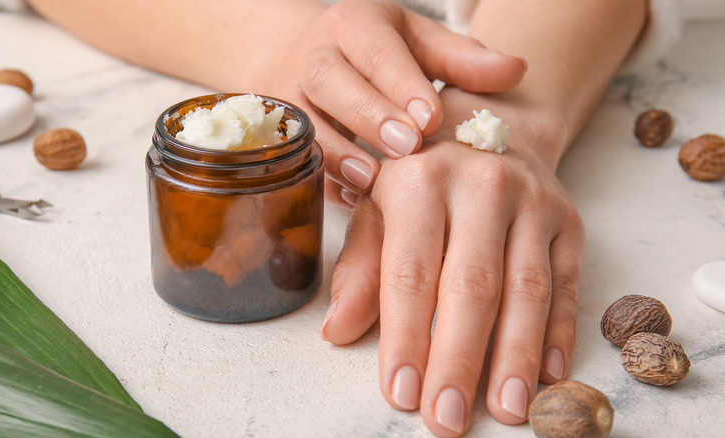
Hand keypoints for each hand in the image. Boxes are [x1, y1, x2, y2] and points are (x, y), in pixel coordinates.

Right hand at [255, 0, 525, 205]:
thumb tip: (515, 69)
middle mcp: (315, 56)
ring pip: (304, 122)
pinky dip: (324, 180)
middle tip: (407, 148)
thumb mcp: (420, 46)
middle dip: (368, 114)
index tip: (431, 118)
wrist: (308, 61)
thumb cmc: (380, 57)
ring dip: (337, 153)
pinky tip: (355, 198)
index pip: (374, 48)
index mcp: (354, 25)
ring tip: (372, 180)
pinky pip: (296, 159)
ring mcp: (290, 97)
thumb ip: (463, 60)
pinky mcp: (281, 136)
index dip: (400, 82)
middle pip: (330, 80)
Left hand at [320, 87, 584, 435]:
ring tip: (508, 411)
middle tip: (447, 419)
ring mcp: (533, 201)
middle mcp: (480, 184)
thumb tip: (337, 331)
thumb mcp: (377, 207)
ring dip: (517, 357)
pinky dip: (561, 334)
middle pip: (473, 286)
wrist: (491, 120)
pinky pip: (568, 283)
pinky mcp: (570, 219)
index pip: (410, 271)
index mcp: (418, 178)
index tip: (400, 394)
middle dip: (460, 359)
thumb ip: (360, 267)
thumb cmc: (420, 175)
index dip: (406, 337)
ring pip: (527, 289)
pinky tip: (550, 377)